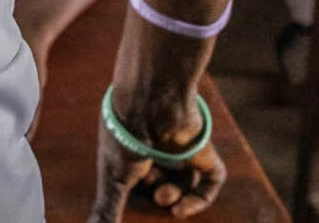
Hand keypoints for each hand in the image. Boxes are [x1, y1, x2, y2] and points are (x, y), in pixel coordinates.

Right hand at [91, 94, 224, 219]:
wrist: (151, 107)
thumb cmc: (126, 138)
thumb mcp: (113, 178)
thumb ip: (107, 208)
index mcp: (135, 152)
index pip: (139, 182)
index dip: (137, 199)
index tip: (131, 215)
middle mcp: (160, 151)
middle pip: (164, 184)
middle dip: (156, 199)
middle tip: (153, 203)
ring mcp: (183, 152)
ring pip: (186, 184)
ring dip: (175, 199)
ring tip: (167, 201)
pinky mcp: (203, 153)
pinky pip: (212, 179)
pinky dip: (200, 199)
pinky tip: (181, 209)